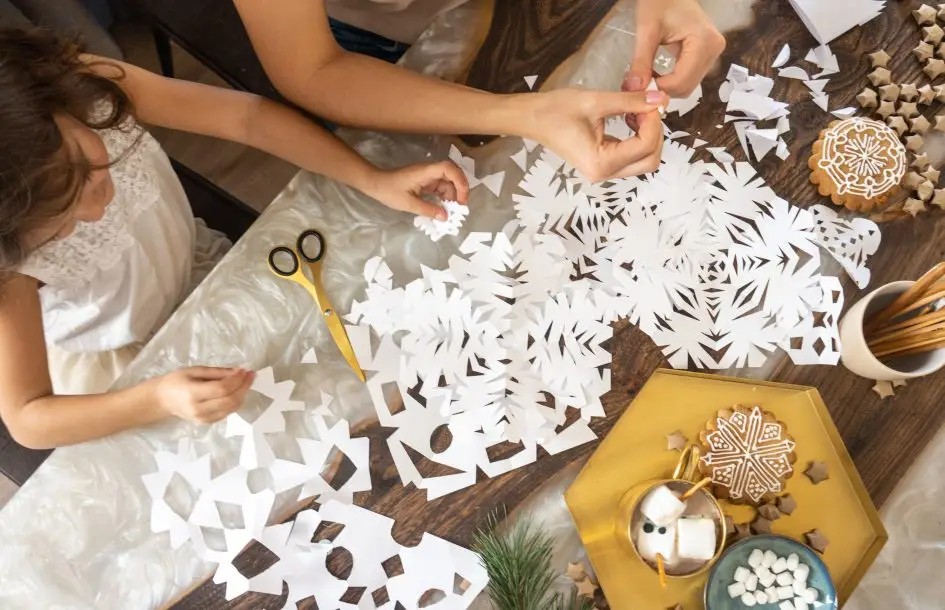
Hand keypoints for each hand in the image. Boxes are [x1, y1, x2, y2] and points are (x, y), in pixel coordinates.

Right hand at [153, 367, 254, 423]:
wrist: (162, 400)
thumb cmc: (176, 381)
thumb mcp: (194, 370)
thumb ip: (217, 372)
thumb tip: (238, 371)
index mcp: (192, 394)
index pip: (221, 389)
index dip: (237, 380)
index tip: (245, 370)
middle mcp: (199, 410)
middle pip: (230, 400)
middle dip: (244, 387)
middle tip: (251, 375)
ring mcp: (203, 419)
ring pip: (231, 408)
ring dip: (242, 394)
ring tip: (246, 381)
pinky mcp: (207, 423)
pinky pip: (227, 413)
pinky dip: (236, 402)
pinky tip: (237, 391)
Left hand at [364, 161, 469, 219]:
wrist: (375, 184)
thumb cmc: (389, 191)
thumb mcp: (409, 204)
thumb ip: (428, 210)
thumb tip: (445, 217)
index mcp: (425, 172)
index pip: (449, 169)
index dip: (460, 181)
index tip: (462, 198)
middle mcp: (429, 171)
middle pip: (452, 176)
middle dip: (459, 191)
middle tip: (460, 208)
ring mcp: (427, 176)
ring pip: (447, 183)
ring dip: (451, 196)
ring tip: (451, 212)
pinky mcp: (425, 182)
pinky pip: (439, 188)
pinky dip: (443, 197)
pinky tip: (443, 208)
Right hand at [526, 88, 668, 180]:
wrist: (532, 118)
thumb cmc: (557, 110)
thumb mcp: (596, 101)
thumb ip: (631, 101)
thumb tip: (661, 97)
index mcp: (601, 162)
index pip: (645, 146)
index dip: (654, 120)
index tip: (650, 98)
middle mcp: (604, 174)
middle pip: (650, 160)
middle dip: (655, 132)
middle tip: (647, 106)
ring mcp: (603, 172)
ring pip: (644, 160)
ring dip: (648, 135)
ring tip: (636, 110)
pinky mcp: (602, 166)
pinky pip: (632, 157)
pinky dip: (638, 138)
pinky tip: (630, 118)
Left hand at [625, 0, 725, 97]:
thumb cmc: (659, 2)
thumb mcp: (646, 31)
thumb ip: (641, 62)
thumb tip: (634, 89)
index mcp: (704, 42)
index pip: (682, 81)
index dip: (659, 88)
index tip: (639, 86)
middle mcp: (714, 50)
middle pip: (687, 86)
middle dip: (663, 89)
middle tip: (641, 82)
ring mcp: (713, 53)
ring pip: (688, 85)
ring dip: (667, 86)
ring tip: (649, 76)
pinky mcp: (707, 55)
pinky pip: (689, 77)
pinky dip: (673, 80)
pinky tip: (659, 73)